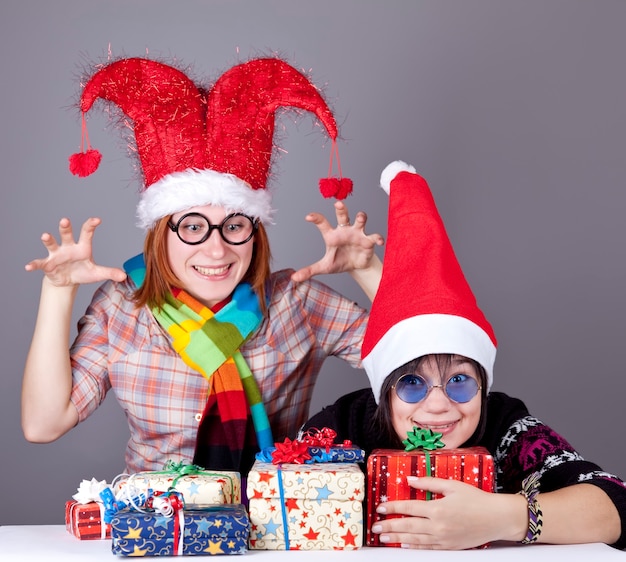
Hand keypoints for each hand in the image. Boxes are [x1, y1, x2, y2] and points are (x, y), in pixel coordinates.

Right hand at [24, 217, 126, 286]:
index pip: (87, 233)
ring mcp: (56, 254)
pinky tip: (28, 267)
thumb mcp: (97, 273)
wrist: (67, 281)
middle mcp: (68, 247)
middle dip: (65, 227)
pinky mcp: (48, 264)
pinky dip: (34, 264)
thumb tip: (125, 276)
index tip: (97, 220)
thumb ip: (110, 272)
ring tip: (45, 235)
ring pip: (52, 244)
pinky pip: (39, 263)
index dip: (91, 225)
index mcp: (82, 247)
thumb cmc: (82, 272)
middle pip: (66, 234)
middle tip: (65, 220)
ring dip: (48, 239)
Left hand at [291, 201, 383, 282]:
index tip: (308, 217)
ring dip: (361, 217)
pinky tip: (379, 241)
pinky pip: (374, 236)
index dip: (316, 219)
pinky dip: (377, 238)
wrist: (356, 266)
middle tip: (337, 203)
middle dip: (341, 209)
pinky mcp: (369, 241)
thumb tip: (294, 278)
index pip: (322, 224)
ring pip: (360, 220)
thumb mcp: (324, 267)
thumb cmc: (339, 261)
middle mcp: (345, 230)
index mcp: (332, 235)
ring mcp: (358, 233)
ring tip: (361, 217)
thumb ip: (310, 270)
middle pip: (343, 215)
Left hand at [372, 476, 521, 549]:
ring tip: (383, 537)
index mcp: (437, 508)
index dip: (393, 507)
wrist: (496, 518)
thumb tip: (409, 480)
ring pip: (414, 539)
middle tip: (375, 526)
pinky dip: (413, 547)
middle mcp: (438, 526)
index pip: (409, 508)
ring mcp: (443, 539)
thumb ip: (429, 483)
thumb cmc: (476, 499)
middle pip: (407, 526)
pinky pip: (427, 548)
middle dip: (389, 526)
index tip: (381, 507)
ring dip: (397, 538)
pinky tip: (404, 545)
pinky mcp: (449, 547)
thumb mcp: (452, 485)